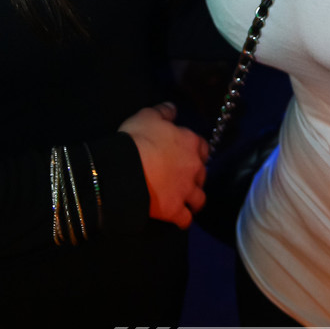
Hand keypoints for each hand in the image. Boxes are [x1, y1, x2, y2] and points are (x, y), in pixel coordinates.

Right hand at [119, 102, 208, 229]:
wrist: (127, 169)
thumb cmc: (138, 138)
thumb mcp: (148, 116)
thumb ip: (164, 112)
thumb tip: (174, 108)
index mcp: (190, 143)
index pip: (203, 147)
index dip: (196, 150)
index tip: (188, 152)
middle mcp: (194, 168)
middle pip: (203, 174)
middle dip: (196, 175)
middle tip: (183, 176)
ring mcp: (186, 191)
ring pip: (199, 199)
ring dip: (194, 199)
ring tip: (185, 200)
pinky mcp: (176, 210)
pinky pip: (185, 220)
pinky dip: (183, 220)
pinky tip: (178, 219)